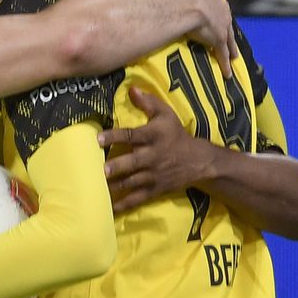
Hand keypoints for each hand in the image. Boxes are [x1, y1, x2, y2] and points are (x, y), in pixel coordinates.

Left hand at [98, 87, 210, 213]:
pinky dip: (124, 204)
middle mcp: (152, 156)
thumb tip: (131, 88)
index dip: (114, 136)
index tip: (98, 139)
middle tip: (101, 170)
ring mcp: (153, 175)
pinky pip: (137, 198)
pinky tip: (109, 208)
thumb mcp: (166, 115)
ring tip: (98, 189)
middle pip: (132, 162)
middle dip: (117, 167)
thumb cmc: (176, 135)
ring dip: (115, 186)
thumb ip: (148, 102)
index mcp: (153, 137)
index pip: (131, 135)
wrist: (199, 161)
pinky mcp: (154, 190)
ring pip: (132, 182)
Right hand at [164, 0, 237, 76]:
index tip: (212, 9)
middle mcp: (220, 8)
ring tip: (235, 56)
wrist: (185, 2)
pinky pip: (222, 54)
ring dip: (231, 48)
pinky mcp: (219, 40)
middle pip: (225, 19)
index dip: (212, 4)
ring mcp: (222, 24)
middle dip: (226, 26)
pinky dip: (224, 64)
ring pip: (229, 38)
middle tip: (226, 34)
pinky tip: (227, 74)